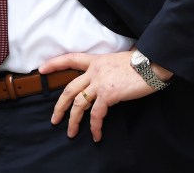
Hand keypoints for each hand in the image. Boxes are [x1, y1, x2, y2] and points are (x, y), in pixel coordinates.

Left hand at [39, 50, 169, 142]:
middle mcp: (94, 71)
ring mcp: (100, 82)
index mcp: (96, 61)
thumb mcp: (118, 61)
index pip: (71, 59)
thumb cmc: (140, 63)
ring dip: (73, 120)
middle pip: (69, 89)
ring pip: (78, 104)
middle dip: (59, 106)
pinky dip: (94, 126)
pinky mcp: (108, 94)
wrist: (152, 63)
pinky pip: (96, 114)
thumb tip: (106, 81)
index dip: (55, 64)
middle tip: (55, 119)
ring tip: (71, 133)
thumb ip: (107, 70)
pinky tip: (96, 135)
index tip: (42, 69)